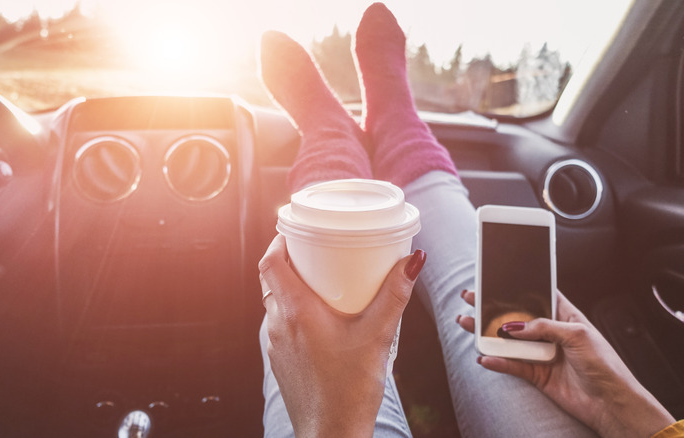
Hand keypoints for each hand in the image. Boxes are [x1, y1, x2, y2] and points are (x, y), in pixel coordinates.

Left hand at [259, 234, 425, 436]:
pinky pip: (280, 324)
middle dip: (289, 260)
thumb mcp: (378, 336)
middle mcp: (278, 326)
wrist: (331, 434)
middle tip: (314, 250)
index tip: (295, 230)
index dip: (279, 241)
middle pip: (271, 280)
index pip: (270, 263)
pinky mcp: (279, 361)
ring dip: (291, 286)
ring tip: (320, 280)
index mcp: (296, 313)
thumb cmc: (350, 390)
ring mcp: (275, 345)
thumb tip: (413, 261)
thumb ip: (395, 296)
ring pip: (274, 303)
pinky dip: (294, 311)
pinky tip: (319, 317)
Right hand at [457, 290, 675, 437]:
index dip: (517, 288)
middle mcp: (551, 333)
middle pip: (516, 316)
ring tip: (466, 324)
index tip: (495, 280)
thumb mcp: (577, 335)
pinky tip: (484, 357)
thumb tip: (514, 326)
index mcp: (565, 317)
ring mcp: (542, 354)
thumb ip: (544, 327)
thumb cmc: (606, 366)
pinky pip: (512, 365)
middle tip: (471, 297)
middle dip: (492, 307)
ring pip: (509, 341)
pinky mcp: (537, 375)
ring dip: (487, 333)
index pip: (537, 296)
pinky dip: (497, 361)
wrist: (611, 403)